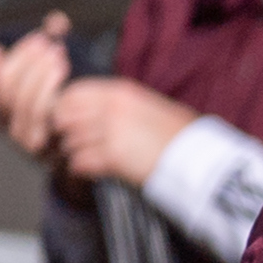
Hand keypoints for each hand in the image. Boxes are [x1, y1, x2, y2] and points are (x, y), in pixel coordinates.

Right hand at [0, 14, 74, 158]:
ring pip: (22, 102)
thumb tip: (58, 20)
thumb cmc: (66, 102)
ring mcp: (23, 138)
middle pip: (4, 89)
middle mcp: (5, 123)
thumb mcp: (54, 71)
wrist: (87, 145)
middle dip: (23, 60)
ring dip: (39, 73)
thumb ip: (52, 47)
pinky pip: (41, 119)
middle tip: (44, 42)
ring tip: (59, 54)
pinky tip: (64, 75)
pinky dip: (50, 91)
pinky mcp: (43, 148)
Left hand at [42, 75, 196, 190]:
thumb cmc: (179, 136)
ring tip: (89, 158)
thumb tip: (89, 111)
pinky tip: (94, 170)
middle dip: (65, 131)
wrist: (199, 159)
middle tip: (74, 142)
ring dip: (74, 152)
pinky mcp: (113, 157)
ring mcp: (111, 132)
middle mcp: (112, 108)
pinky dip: (82, 169)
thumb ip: (118, 105)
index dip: (66, 108)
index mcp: (121, 92)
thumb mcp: (149, 106)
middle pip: (64, 116)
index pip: (73, 93)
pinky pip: (79, 162)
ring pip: (69, 141)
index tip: (70, 121)